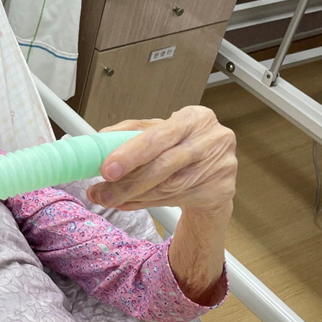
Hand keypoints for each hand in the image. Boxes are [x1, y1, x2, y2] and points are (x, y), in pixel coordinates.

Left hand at [86, 105, 236, 212]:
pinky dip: (146, 204)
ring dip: (133, 196)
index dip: (131, 154)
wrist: (214, 172)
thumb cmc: (182, 147)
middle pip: (163, 165)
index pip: (159, 136)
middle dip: (127, 182)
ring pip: (167, 187)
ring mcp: (221, 165)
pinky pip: (175, 200)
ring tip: (109, 198)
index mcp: (195, 117)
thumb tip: (99, 138)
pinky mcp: (221, 189)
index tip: (107, 168)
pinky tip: (128, 203)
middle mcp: (212, 139)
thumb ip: (130, 133)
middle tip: (101, 192)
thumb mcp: (158, 133)